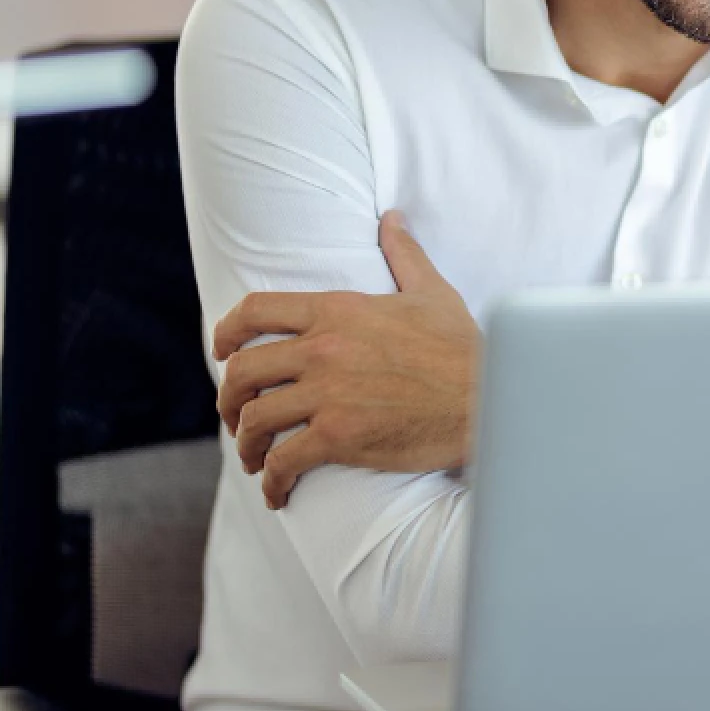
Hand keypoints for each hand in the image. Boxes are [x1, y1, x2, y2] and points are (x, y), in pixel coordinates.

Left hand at [213, 211, 480, 508]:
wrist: (489, 399)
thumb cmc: (463, 348)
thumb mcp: (432, 293)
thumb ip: (404, 254)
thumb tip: (393, 218)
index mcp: (338, 310)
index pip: (255, 311)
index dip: (226, 332)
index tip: (220, 351)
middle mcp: (324, 349)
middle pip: (243, 370)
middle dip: (228, 398)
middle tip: (236, 416)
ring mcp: (329, 394)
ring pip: (254, 419)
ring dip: (245, 444)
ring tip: (253, 458)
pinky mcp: (340, 437)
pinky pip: (282, 461)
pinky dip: (271, 482)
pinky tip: (278, 492)